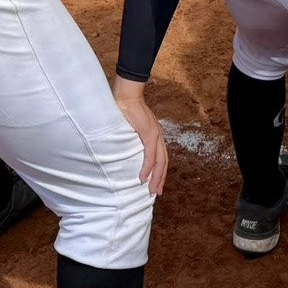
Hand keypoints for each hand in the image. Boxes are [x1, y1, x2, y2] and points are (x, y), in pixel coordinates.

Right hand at [114, 77, 167, 194]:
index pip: (161, 157)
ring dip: (156, 177)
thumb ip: (132, 137)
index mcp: (155, 135)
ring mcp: (155, 135)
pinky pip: (150, 154)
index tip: (156, 184)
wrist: (126, 94)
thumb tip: (125, 148)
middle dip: (160, 179)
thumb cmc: (125, 109)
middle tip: (156, 193)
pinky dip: (147, 167)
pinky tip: (143, 177)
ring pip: (159, 161)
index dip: (159, 172)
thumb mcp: (130, 127)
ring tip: (151, 190)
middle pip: (163, 162)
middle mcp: (158, 136)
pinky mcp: (148, 133)